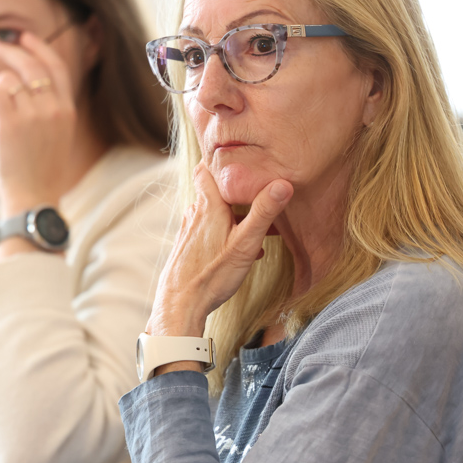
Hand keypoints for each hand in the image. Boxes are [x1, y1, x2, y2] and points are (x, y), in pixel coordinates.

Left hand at [0, 31, 77, 217]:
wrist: (35, 198)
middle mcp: (54, 108)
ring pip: (9, 79)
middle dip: (10, 50)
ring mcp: (34, 115)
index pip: (56, 66)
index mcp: (68, 110)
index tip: (25, 37)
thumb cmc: (40, 174)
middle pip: (31, 65)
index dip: (39, 47)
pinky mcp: (12, 123)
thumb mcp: (57, 138)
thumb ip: (49, 112)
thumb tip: (27, 89)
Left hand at [148, 163, 292, 338]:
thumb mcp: (245, 244)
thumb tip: (282, 183)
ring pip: (213, 212)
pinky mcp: (188, 246)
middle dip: (236, 193)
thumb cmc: (212, 274)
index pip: (205, 168)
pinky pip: (209, 231)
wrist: (180, 304)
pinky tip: (241, 252)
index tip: (237, 158)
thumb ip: (263, 212)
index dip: (218, 160)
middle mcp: (195, 213)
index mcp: (209, 206)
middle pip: (214, 191)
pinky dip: (225, 233)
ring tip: (256, 230)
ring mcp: (189, 230)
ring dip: (233, 216)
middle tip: (258, 196)